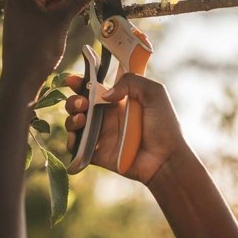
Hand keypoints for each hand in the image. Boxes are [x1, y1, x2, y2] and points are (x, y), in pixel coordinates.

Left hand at [0, 0, 108, 91]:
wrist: (23, 77)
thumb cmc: (38, 49)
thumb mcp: (60, 22)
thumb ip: (77, 1)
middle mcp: (22, 0)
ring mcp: (26, 12)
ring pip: (56, 0)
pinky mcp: (32, 23)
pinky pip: (52, 11)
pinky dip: (68, 9)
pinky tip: (83, 5)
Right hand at [65, 73, 188, 183]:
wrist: (166, 157)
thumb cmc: (165, 125)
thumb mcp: (154, 93)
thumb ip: (131, 82)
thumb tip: (105, 93)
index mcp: (120, 101)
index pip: (95, 88)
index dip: (82, 82)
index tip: (73, 80)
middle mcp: (109, 116)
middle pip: (80, 104)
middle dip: (73, 100)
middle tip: (81, 103)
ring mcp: (102, 135)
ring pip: (74, 123)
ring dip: (71, 118)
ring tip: (82, 118)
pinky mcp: (98, 153)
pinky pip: (77, 147)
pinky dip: (71, 140)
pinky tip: (77, 135)